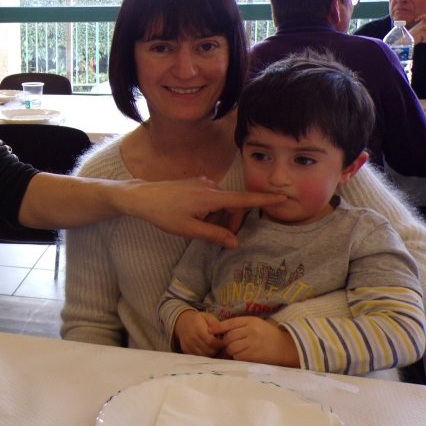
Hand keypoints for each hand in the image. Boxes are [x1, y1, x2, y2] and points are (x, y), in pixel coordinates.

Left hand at [122, 178, 285, 247]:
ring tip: (198, 226)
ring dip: (218, 216)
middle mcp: (211, 186)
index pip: (244, 199)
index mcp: (212, 197)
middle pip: (233, 204)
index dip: (265, 199)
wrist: (142, 197)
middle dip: (232, 221)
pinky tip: (193, 217)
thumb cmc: (164, 214)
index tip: (283, 196)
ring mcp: (203, 182)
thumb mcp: (190, 230)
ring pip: (221, 202)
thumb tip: (235, 243)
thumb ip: (215, 235)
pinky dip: (210, 209)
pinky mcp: (196, 182)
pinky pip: (211, 197)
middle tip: (221, 238)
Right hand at [174, 309, 224, 356]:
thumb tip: (221, 331)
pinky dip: (205, 355)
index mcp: (197, 328)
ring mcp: (187, 345)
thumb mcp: (208, 317)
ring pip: (204, 356)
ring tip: (213, 347)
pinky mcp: (186, 350)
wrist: (184, 323)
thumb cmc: (199, 320)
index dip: (219, 344)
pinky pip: (199, 357)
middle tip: (219, 345)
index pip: (211, 342)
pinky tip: (207, 349)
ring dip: (211, 353)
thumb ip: (215, 324)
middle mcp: (191, 338)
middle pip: (208, 350)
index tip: (224, 342)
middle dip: (216, 349)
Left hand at [217, 316, 298, 366]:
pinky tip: (243, 355)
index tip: (209, 330)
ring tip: (237, 349)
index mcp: (251, 321)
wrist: (286, 347)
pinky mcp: (254, 355)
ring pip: (231, 347)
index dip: (218, 327)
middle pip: (228, 337)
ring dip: (231, 350)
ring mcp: (253, 343)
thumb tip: (219, 329)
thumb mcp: (256, 324)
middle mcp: (251, 331)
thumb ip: (240, 325)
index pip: (230, 323)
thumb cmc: (269, 335)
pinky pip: (238, 356)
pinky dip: (237, 356)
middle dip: (226, 341)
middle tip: (229, 344)